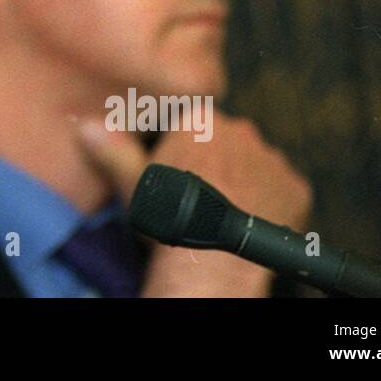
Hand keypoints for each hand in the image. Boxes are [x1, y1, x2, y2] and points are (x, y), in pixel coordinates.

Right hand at [74, 112, 311, 296]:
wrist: (211, 260)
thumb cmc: (168, 217)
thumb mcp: (132, 182)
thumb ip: (111, 149)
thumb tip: (84, 126)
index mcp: (200, 120)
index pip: (193, 125)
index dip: (184, 151)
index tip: (177, 175)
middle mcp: (240, 130)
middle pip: (227, 141)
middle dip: (217, 162)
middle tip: (200, 196)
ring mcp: (272, 159)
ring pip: (256, 164)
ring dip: (246, 181)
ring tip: (226, 212)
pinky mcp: (296, 187)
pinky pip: (284, 190)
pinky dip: (272, 202)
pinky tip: (251, 220)